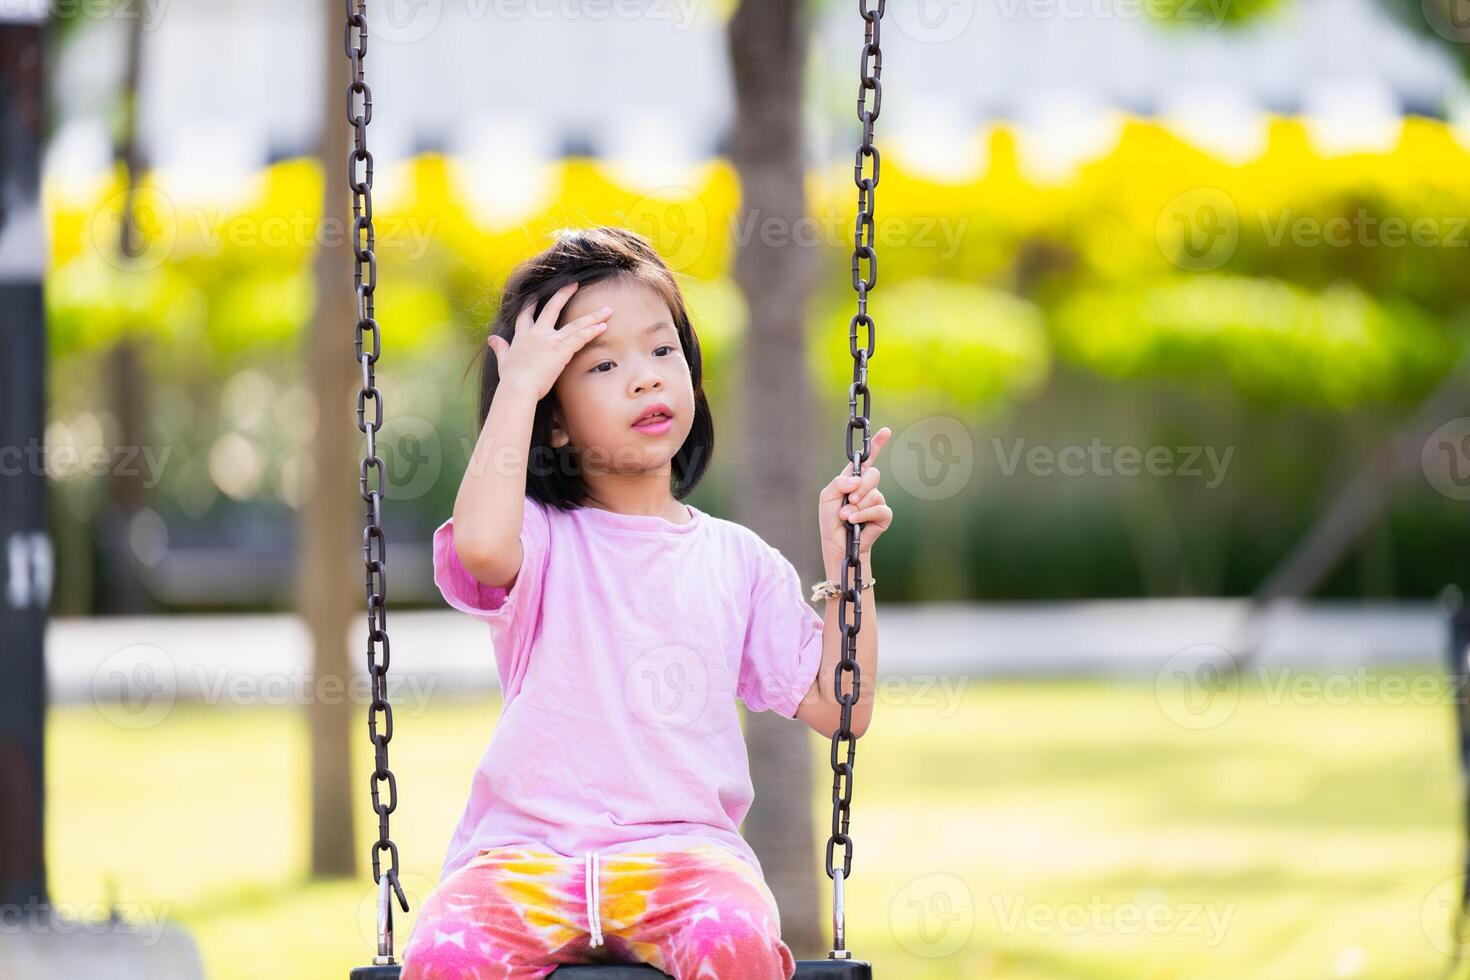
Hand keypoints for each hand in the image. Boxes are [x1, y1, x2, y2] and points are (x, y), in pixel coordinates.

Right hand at [487, 281, 611, 400]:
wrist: (518, 388)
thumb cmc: (510, 379)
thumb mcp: (503, 360)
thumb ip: (500, 348)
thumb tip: (492, 339)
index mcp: (522, 336)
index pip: (526, 316)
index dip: (530, 305)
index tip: (535, 296)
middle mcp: (537, 334)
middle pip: (552, 308)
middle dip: (563, 294)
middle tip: (573, 284)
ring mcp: (550, 340)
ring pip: (575, 324)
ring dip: (592, 316)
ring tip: (606, 310)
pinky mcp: (561, 350)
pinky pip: (580, 337)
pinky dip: (592, 331)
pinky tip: (603, 326)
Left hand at [819, 426, 892, 568]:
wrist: (837, 544)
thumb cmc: (831, 520)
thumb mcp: (827, 497)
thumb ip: (839, 483)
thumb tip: (856, 479)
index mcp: (854, 480)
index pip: (867, 460)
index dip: (877, 445)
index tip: (886, 431)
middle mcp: (867, 488)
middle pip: (873, 474)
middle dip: (860, 487)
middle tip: (849, 500)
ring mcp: (877, 501)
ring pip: (874, 493)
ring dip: (857, 506)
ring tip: (846, 517)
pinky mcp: (884, 516)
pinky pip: (879, 508)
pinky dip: (864, 514)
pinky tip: (854, 522)